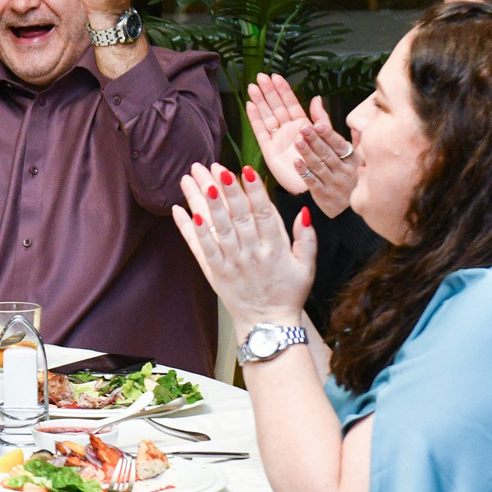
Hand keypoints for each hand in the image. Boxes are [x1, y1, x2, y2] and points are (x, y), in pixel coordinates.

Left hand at [170, 163, 314, 335]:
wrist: (268, 325)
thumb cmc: (289, 293)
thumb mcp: (307, 266)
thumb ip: (307, 237)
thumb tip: (304, 211)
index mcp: (276, 247)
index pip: (264, 212)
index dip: (254, 191)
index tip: (245, 169)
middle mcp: (252, 252)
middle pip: (237, 215)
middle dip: (225, 189)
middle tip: (214, 167)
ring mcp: (232, 262)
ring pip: (217, 227)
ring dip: (204, 202)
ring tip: (195, 180)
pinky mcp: (216, 273)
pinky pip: (201, 249)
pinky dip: (193, 231)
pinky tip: (184, 211)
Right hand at [245, 73, 356, 217]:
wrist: (317, 186)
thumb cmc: (324, 163)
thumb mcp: (327, 138)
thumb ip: (321, 119)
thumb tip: (317, 98)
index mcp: (302, 126)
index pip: (291, 104)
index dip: (283, 90)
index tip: (276, 77)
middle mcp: (288, 131)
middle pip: (276, 107)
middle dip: (268, 91)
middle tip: (260, 77)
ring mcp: (278, 140)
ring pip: (267, 116)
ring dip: (260, 101)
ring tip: (253, 86)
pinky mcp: (270, 150)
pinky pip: (261, 131)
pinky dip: (255, 118)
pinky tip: (250, 106)